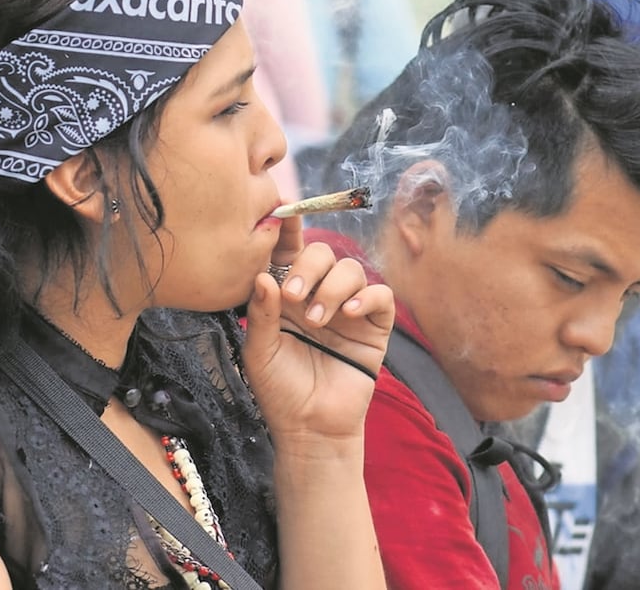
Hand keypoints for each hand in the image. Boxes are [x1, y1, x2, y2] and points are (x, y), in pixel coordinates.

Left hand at [241, 217, 394, 440]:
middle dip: (309, 266)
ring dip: (332, 288)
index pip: (289, 253)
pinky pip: (379, 296)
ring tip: (317, 321)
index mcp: (288, 295)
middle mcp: (319, 295)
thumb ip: (262, 312)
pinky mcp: (374, 327)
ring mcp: (348, 309)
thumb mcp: (260, 350)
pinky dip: (365, 297)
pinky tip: (347, 314)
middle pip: (323, 253)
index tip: (283, 211)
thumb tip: (261, 276)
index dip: (289, 229)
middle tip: (293, 295)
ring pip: (351, 270)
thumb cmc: (279, 390)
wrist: (310, 428)